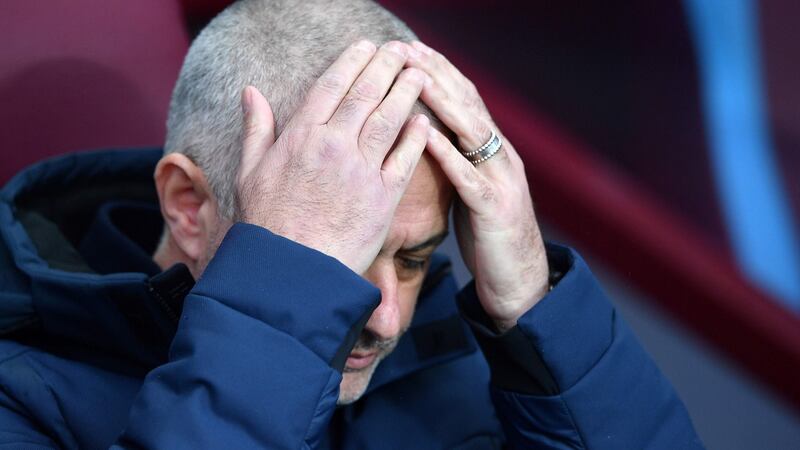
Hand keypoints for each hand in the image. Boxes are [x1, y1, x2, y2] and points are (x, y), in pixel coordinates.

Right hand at [236, 40, 429, 273]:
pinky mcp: (384, 197)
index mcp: (301, 136)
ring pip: (389, 119)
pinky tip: (425, 121)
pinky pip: (405, 159)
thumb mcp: (249, 171)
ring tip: (419, 73)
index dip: (352, 61)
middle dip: (385, 66)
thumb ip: (256, 128)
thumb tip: (250, 91)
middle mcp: (335, 146)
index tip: (365, 47)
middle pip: (365, 94)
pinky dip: (416, 138)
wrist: (292, 272)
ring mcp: (362, 171)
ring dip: (406, 92)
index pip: (331, 85)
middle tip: (399, 50)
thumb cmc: (267, 224)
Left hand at [406, 41, 548, 331]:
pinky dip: (448, 156)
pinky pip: (468, 178)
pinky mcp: (495, 210)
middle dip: (438, 74)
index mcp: (493, 153)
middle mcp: (501, 158)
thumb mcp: (474, 192)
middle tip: (408, 49)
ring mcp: (501, 182)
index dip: (439, 72)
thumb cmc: (490, 238)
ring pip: (471, 133)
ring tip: (416, 78)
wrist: (522, 285)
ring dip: (443, 103)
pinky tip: (426, 138)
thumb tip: (428, 140)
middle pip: (468, 105)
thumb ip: (458, 163)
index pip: (465, 101)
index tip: (410, 50)